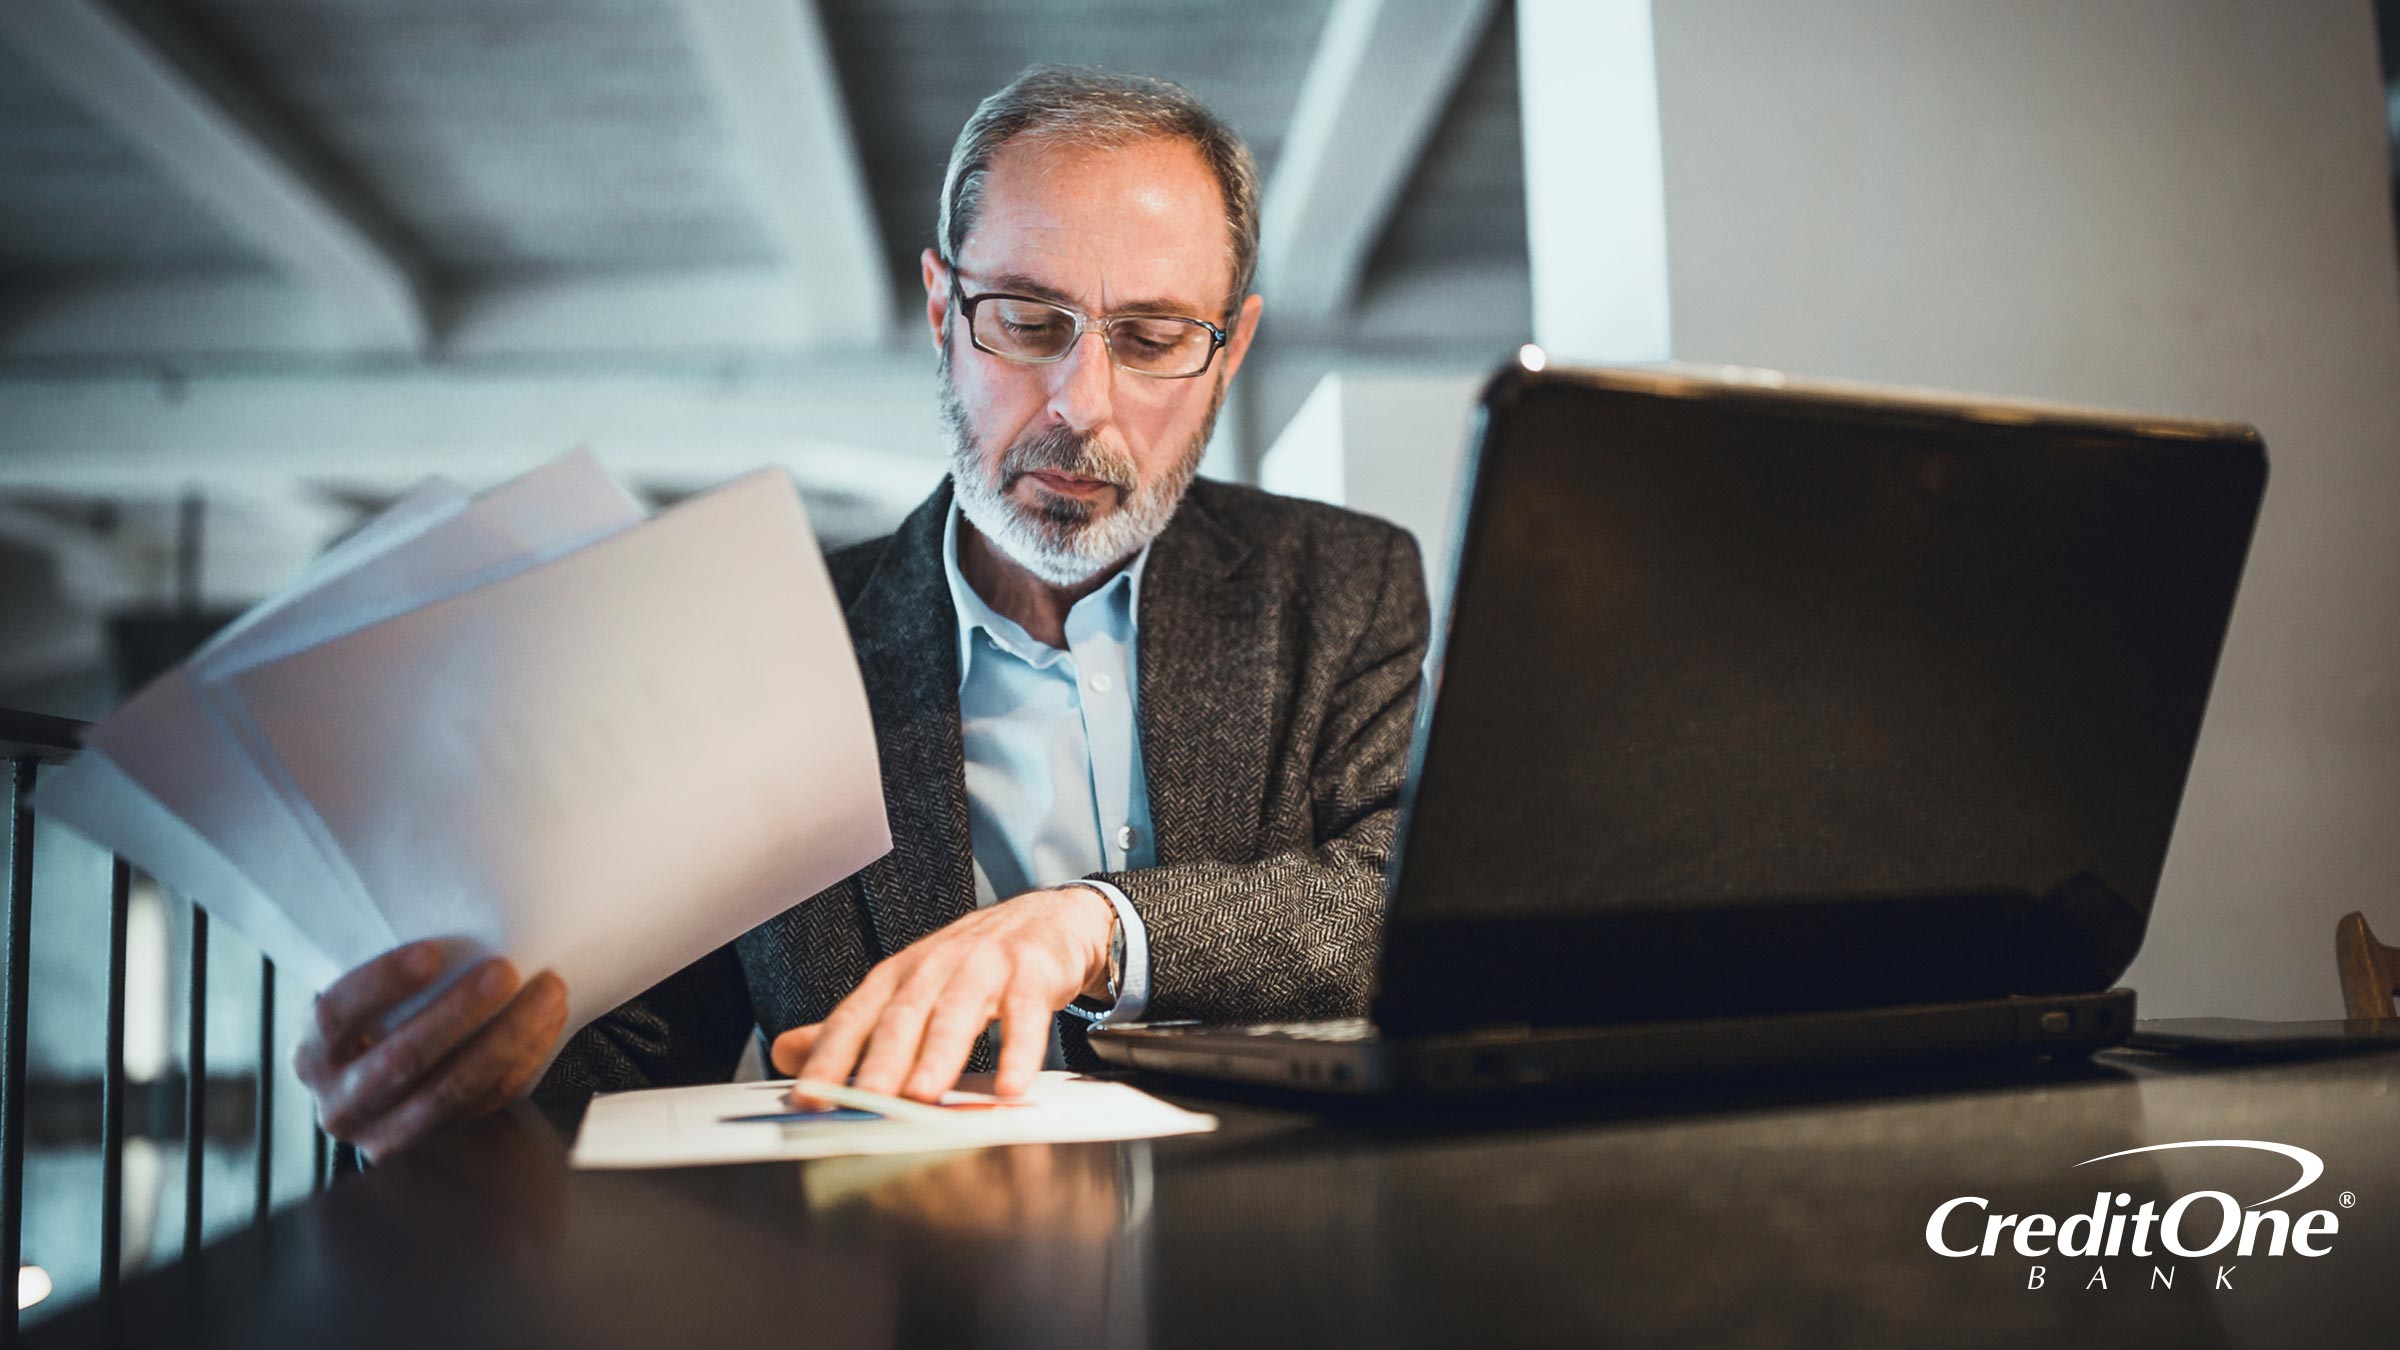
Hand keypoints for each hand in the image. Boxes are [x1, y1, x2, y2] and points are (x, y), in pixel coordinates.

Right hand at [295, 937, 568, 1159]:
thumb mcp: (366, 1007)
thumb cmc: (383, 1026)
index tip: (431, 953)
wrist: (388, 1093)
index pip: (336, 1016)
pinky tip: (548, 1023)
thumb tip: (461, 929)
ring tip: (547, 993)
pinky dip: (522, 1061)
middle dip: (460, 1011)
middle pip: (402, 1059)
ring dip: (508, 1039)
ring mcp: (386, 1135)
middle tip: (506, 971)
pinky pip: (486, 1105)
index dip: (383, 984)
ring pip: (452, 1090)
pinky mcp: (435, 1151)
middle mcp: (341, 1104)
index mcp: (314, 1055)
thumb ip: (391, 982)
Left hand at [770, 887, 1115, 1102]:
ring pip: (957, 1014)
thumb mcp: (908, 990)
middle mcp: (934, 968)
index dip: (828, 1058)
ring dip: (939, 1055)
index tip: (807, 1097)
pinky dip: (1018, 1051)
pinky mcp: (1030, 974)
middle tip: (864, 1100)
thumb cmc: (970, 964)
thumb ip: (852, 1027)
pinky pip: (1024, 1015)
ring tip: (924, 1095)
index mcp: (896, 977)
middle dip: (881, 1060)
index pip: (853, 1019)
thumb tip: (784, 1053)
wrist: (1045, 919)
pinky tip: (1011, 1086)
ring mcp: (983, 967)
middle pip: (902, 1017)